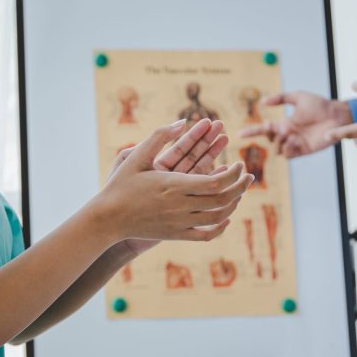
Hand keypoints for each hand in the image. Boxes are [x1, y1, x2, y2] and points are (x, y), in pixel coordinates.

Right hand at [99, 119, 250, 249]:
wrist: (107, 219)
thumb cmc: (120, 185)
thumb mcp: (136, 156)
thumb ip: (159, 136)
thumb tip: (183, 121)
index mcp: (173, 185)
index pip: (215, 182)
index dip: (233, 174)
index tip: (239, 163)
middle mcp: (179, 206)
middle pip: (222, 199)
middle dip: (240, 186)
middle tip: (248, 175)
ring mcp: (179, 223)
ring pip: (217, 217)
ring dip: (234, 204)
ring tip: (240, 192)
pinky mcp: (176, 235)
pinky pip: (205, 235)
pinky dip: (220, 228)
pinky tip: (226, 217)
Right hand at [240, 91, 351, 158]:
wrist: (337, 115)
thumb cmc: (320, 105)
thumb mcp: (299, 96)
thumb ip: (281, 98)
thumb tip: (263, 102)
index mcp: (285, 124)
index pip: (264, 130)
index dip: (251, 132)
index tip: (239, 133)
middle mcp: (288, 135)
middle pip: (269, 140)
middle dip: (269, 134)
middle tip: (277, 126)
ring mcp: (295, 144)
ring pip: (277, 149)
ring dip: (279, 141)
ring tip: (290, 133)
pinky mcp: (303, 151)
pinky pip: (288, 155)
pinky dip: (287, 148)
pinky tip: (294, 140)